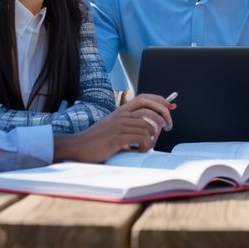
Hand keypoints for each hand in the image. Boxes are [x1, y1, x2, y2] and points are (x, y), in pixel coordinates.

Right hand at [53, 93, 176, 161]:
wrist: (78, 147)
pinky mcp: (117, 138)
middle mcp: (121, 115)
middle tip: (167, 128)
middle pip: (150, 111)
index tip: (170, 105)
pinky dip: (145, 145)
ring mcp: (119, 126)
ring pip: (148, 127)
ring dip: (153, 138)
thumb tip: (151, 124)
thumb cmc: (97, 139)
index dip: (158, 100)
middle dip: (164, 118)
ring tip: (148, 145)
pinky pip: (141, 138)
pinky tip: (140, 150)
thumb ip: (129, 122)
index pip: (143, 98)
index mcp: (120, 111)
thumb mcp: (112, 125)